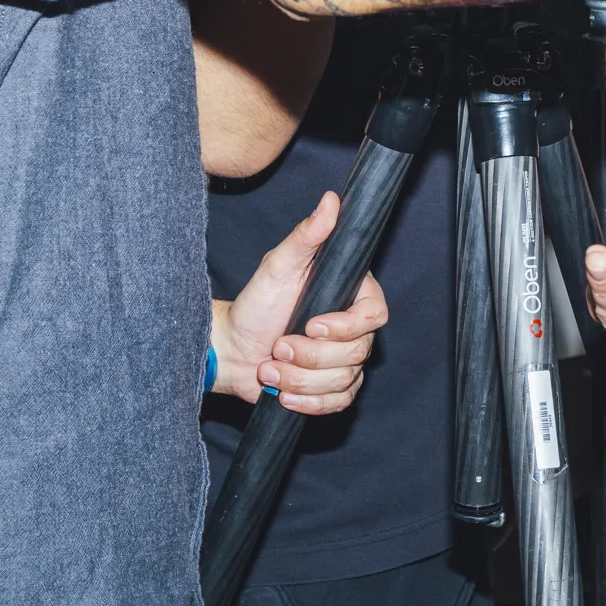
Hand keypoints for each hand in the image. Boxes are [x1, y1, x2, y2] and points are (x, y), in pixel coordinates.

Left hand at [212, 192, 388, 412]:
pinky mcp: (332, 389)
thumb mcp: (278, 265)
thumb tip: (331, 201)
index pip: (374, 315)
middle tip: (277, 346)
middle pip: (356, 353)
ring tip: (269, 368)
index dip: (347, 326)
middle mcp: (353, 330)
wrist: (232, 349)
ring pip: (344, 381)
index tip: (312, 325)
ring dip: (300, 380)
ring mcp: (345, 361)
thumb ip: (307, 236)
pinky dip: (308, 403)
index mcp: (349, 295)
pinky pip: (337, 403)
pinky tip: (283, 395)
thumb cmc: (254, 304)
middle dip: (311, 356)